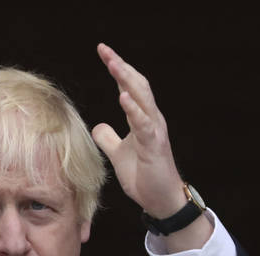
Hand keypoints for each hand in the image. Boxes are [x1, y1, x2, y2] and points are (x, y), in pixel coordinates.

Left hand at [92, 43, 211, 251]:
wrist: (161, 200)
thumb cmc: (144, 176)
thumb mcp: (119, 154)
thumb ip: (109, 138)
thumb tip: (98, 125)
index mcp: (143, 118)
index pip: (129, 86)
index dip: (117, 69)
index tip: (103, 52)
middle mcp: (151, 119)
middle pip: (137, 85)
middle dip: (120, 66)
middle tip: (104, 50)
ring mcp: (155, 131)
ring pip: (142, 98)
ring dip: (127, 80)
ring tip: (113, 64)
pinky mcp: (154, 146)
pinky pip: (144, 124)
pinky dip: (134, 109)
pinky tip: (123, 97)